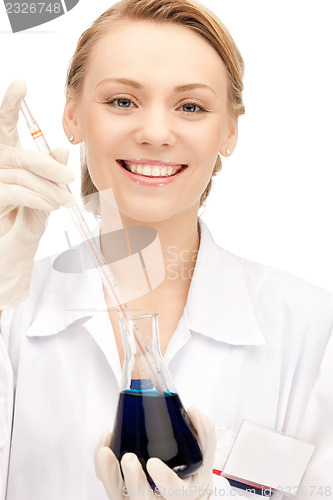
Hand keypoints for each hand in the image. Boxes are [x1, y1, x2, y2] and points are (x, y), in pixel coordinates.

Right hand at [0, 79, 74, 309]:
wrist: (10, 255)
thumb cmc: (25, 222)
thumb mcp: (43, 196)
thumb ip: (49, 172)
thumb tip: (60, 149)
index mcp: (5, 158)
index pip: (5, 125)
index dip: (11, 104)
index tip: (21, 82)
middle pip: (20, 153)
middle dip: (48, 165)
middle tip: (69, 176)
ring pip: (22, 172)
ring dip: (49, 187)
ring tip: (65, 199)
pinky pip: (16, 190)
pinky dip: (39, 197)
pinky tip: (54, 204)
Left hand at [94, 407, 215, 498]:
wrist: (183, 492)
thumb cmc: (192, 475)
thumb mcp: (205, 456)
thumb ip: (204, 432)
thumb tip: (192, 410)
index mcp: (183, 494)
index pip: (175, 493)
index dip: (164, 481)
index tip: (154, 463)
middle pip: (141, 499)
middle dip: (133, 480)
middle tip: (129, 458)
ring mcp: (137, 498)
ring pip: (118, 496)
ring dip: (109, 475)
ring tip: (105, 451)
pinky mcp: (123, 493)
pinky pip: (109, 485)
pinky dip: (102, 468)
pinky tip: (104, 446)